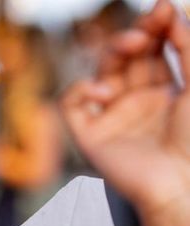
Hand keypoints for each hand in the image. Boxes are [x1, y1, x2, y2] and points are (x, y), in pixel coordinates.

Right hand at [61, 0, 189, 217]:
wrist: (179, 182)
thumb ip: (188, 46)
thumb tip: (171, 8)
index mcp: (165, 90)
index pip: (153, 50)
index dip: (156, 27)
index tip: (163, 8)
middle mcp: (135, 101)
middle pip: (126, 56)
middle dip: (135, 35)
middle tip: (147, 29)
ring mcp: (111, 116)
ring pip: (101, 71)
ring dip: (112, 53)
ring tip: (130, 46)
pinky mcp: (89, 134)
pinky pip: (72, 103)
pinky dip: (81, 89)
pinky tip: (103, 89)